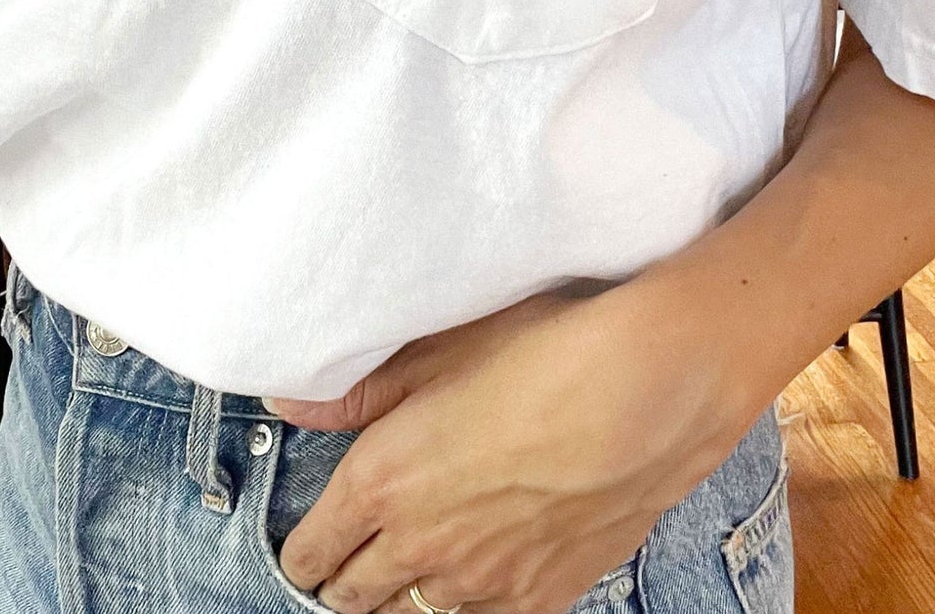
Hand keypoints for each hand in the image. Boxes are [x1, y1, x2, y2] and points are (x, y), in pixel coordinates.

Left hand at [263, 286, 744, 613]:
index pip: (311, 550)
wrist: (646, 390)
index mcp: (382, 483)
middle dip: (341, 581)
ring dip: (398, 601)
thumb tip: (288, 402)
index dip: (302, 549)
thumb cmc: (541, 351)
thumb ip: (358, 389)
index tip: (306, 543)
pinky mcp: (542, 596)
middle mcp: (423, 546)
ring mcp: (484, 582)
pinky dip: (462, 608)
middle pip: (353, 598)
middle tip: (343, 562)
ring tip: (402, 578)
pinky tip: (471, 584)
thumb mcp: (439, 348)